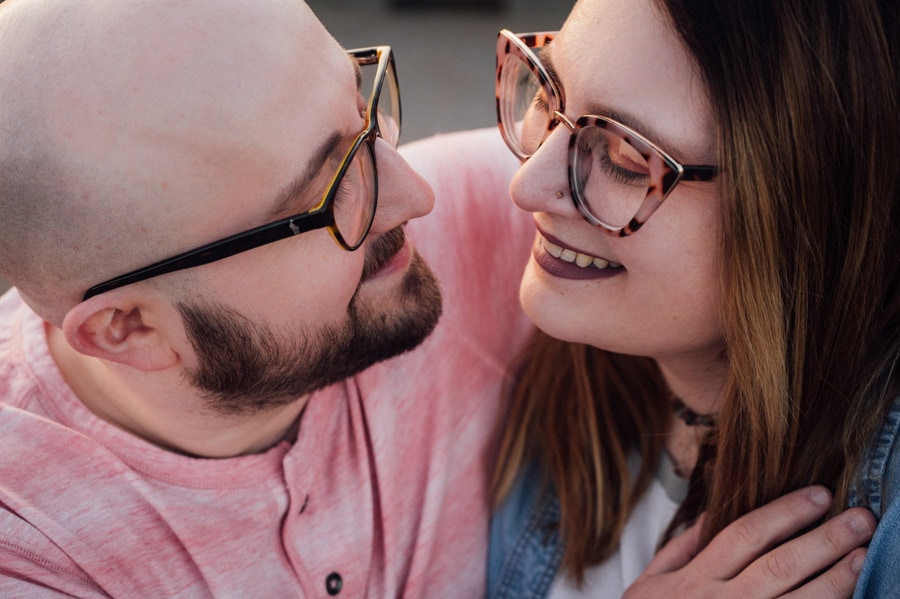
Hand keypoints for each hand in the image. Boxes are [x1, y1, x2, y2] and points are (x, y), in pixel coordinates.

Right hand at [623, 486, 874, 598]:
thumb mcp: (651, 582)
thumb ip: (682, 547)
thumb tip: (714, 513)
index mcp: (695, 580)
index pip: (746, 535)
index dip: (785, 512)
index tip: (819, 495)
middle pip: (779, 565)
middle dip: (823, 540)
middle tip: (859, 519)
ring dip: (835, 579)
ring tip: (863, 557)